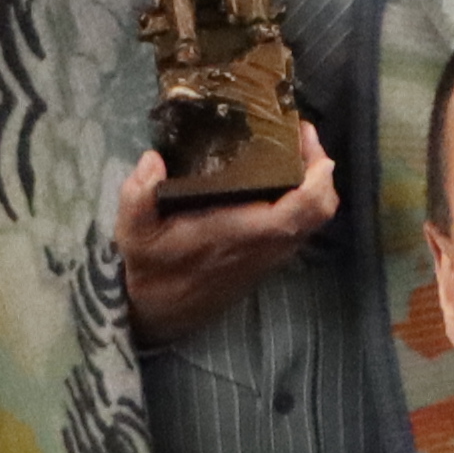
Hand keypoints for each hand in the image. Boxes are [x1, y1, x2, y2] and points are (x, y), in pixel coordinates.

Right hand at [107, 139, 343, 346]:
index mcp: (237, 235)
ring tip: (294, 153)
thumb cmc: (151, 269)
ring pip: (313, 221)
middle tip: (302, 139)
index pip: (296, 212)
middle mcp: (263, 246)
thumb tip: (152, 160)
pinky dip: (302, 201)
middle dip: (321, 173)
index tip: (307, 140)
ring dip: (314, 186)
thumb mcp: (132, 233)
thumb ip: (137, 197)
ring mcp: (270, 255)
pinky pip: (300, 228)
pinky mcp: (267, 259)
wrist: (161, 313)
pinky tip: (278, 180)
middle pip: (319, 213)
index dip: (315, 178)